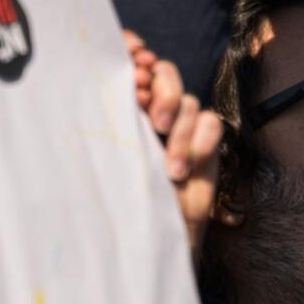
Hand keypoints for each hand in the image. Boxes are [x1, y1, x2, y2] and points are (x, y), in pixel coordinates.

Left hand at [123, 31, 222, 258]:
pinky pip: (211, 123)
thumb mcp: (103, 172)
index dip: (131, 52)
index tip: (132, 55)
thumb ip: (105, 134)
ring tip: (171, 171)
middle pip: (162, 75)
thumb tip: (91, 99)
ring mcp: (178, 130)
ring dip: (182, 132)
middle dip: (163, 92)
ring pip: (188, 102)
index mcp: (115, 112)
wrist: (153, 251)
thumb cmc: (117, 215)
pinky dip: (202, 139)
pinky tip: (191, 165)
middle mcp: (147, 116)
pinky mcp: (204, 147)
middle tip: (156, 124)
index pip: (125, 66)